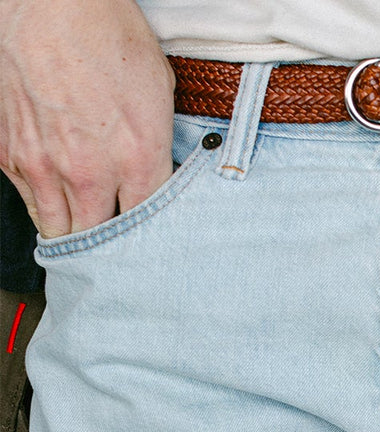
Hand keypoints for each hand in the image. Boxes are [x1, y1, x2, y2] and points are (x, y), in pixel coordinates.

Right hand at [0, 0, 174, 237]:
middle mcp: (88, 172)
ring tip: (87, 230)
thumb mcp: (160, 94)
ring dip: (74, 234)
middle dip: (112, 248)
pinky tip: (58, 195)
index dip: (151, 240)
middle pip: (102, 242)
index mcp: (137, 161)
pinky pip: (29, 201)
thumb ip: (160, 149)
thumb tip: (164, 183)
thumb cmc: (108, 35)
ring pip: (60, 231)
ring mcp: (43, 165)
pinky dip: (44, 205)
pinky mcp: (9, 153)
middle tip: (119, 247)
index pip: (149, 231)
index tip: (153, 243)